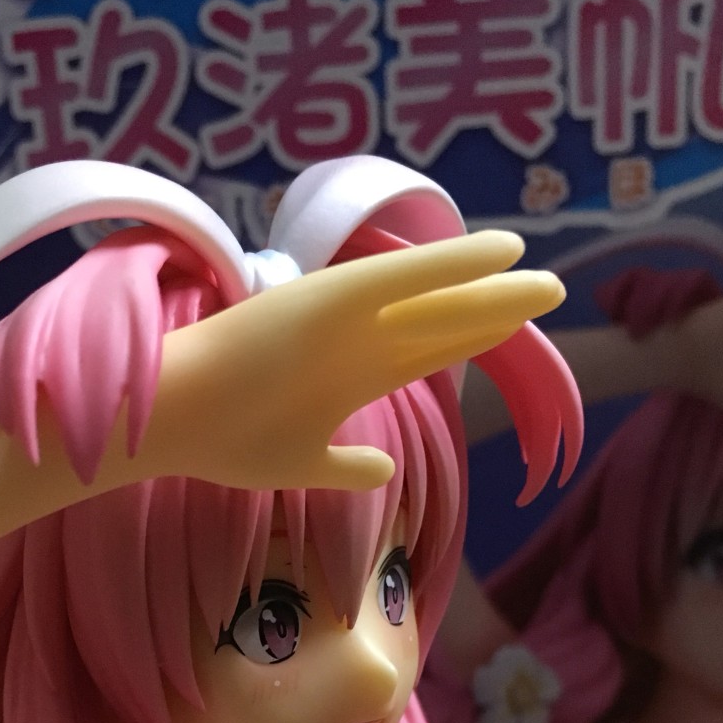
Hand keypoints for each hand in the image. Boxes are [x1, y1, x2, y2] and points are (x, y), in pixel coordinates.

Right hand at [148, 231, 564, 493]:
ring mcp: (343, 318)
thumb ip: (347, 464)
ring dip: (491, 291)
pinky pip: (401, 277)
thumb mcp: (300, 461)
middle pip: (440, 322)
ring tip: (546, 284)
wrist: (168, 424)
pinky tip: (499, 254)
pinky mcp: (326, 300)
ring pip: (434, 302)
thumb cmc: (222, 440)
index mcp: (349, 373)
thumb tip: (387, 469)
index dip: (473, 335)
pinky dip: (449, 264)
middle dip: (496, 311)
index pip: (425, 349)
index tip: (518, 328)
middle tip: (553, 292)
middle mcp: (354, 340)